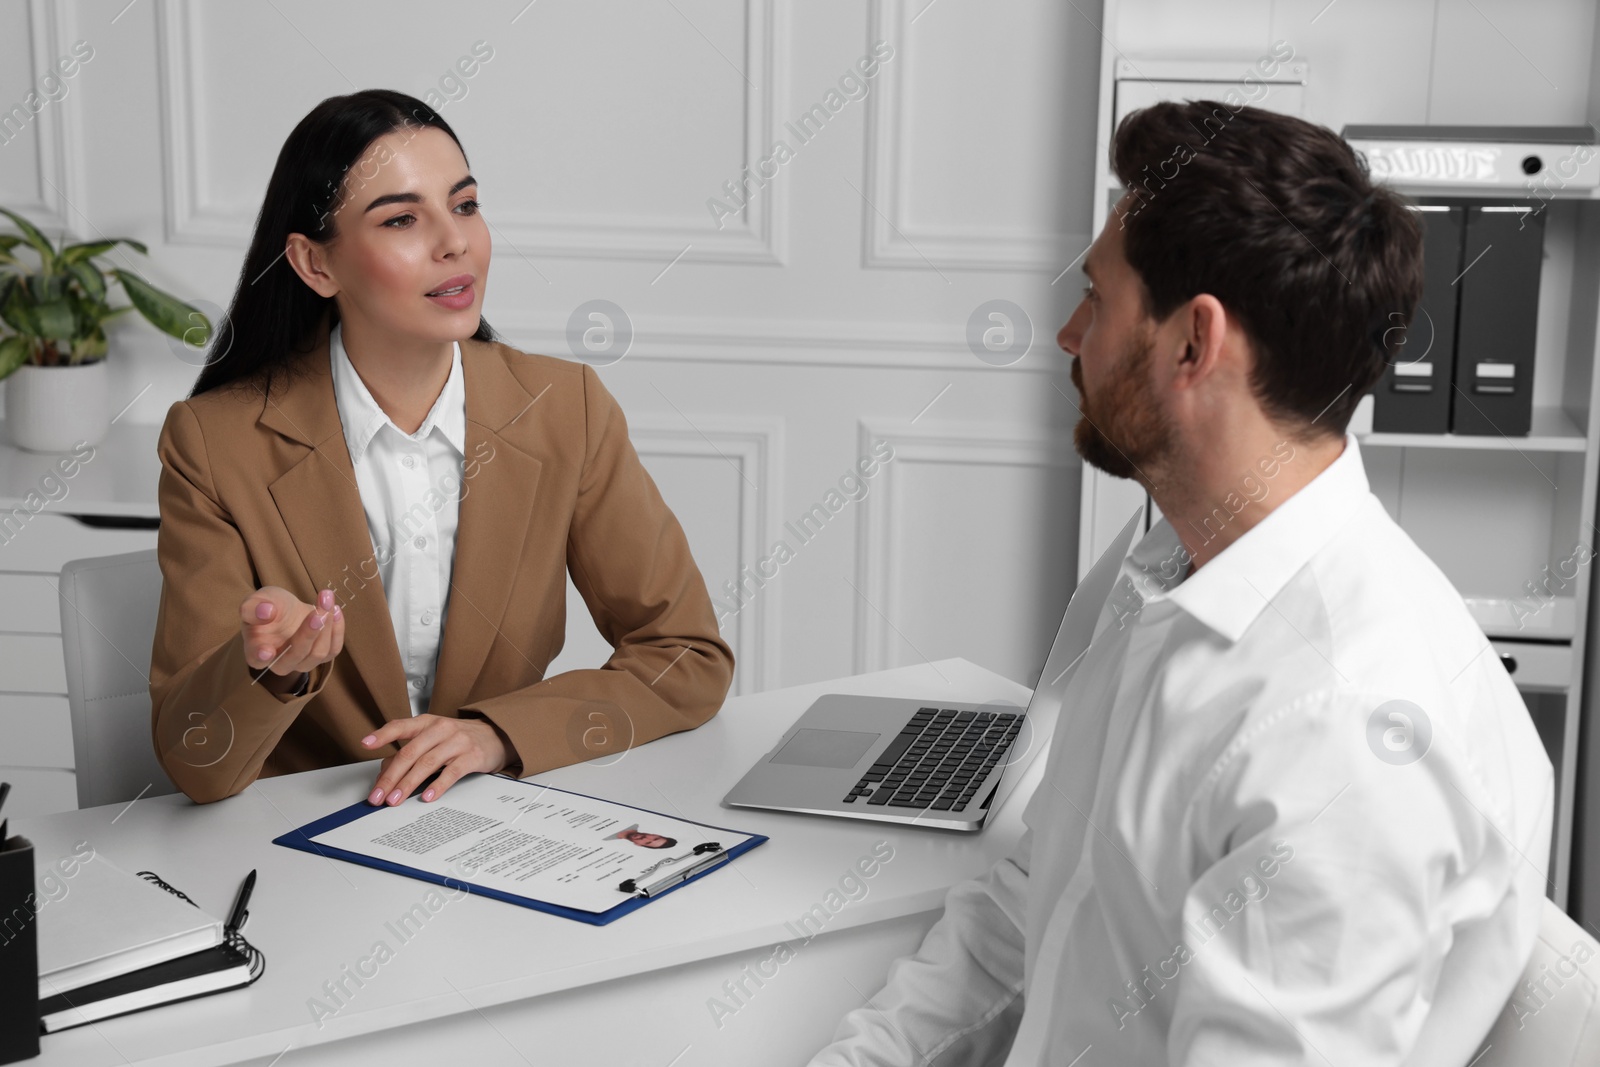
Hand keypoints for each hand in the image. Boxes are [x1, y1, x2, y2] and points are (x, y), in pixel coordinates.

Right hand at [240, 586, 343, 683]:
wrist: (287, 608)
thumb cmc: (268, 606)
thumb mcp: (256, 601)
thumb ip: (253, 607)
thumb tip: (265, 612)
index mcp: (256, 651)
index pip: (257, 659)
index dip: (261, 655)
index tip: (267, 650)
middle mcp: (280, 662)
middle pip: (296, 655)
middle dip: (308, 633)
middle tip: (317, 612)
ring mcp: (302, 662)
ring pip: (318, 653)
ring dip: (326, 625)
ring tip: (326, 600)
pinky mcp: (321, 656)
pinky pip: (333, 650)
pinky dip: (337, 630)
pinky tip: (335, 610)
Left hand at [361, 715, 510, 804]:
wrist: (496, 736)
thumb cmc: (459, 739)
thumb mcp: (433, 739)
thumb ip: (410, 753)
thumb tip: (385, 775)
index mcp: (427, 723)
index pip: (400, 726)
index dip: (382, 735)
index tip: (365, 744)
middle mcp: (441, 729)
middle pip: (409, 753)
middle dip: (390, 777)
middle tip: (378, 795)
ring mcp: (457, 742)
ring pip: (427, 764)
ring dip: (408, 784)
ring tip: (395, 800)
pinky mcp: (472, 756)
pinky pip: (452, 772)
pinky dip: (438, 786)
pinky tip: (428, 796)